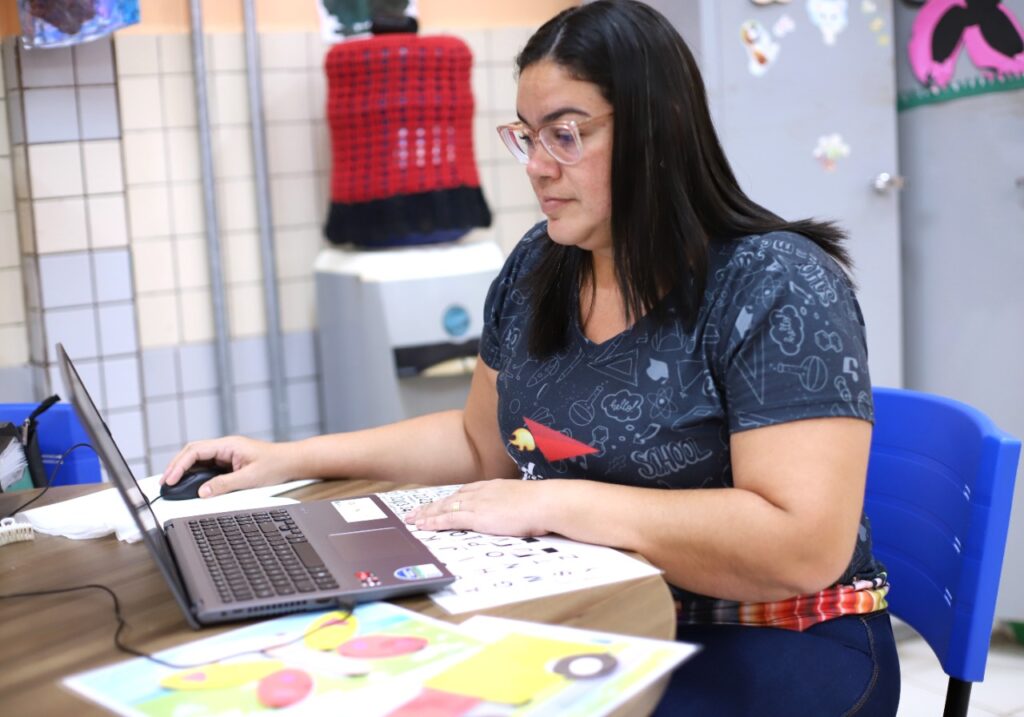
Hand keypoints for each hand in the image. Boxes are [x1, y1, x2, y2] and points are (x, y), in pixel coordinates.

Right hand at [161, 436, 299, 497]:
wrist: (291, 462)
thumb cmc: (276, 465)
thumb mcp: (250, 478)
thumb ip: (225, 485)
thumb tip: (202, 492)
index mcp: (228, 445)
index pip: (196, 450)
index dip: (179, 465)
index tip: (170, 479)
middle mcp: (224, 447)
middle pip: (192, 452)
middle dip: (176, 466)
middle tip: (165, 483)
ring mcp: (226, 454)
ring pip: (198, 458)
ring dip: (184, 470)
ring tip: (172, 484)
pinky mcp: (228, 462)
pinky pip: (207, 465)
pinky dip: (195, 473)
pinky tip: (188, 483)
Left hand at [405, 479, 553, 535]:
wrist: (546, 502)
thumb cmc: (543, 503)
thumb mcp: (525, 500)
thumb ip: (514, 504)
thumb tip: (516, 510)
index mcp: (493, 487)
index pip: (464, 492)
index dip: (449, 499)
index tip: (438, 503)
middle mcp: (481, 492)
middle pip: (449, 498)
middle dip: (431, 506)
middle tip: (415, 512)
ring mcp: (478, 503)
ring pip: (445, 507)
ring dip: (427, 514)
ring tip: (412, 520)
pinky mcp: (477, 516)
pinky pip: (449, 519)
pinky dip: (434, 522)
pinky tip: (423, 526)